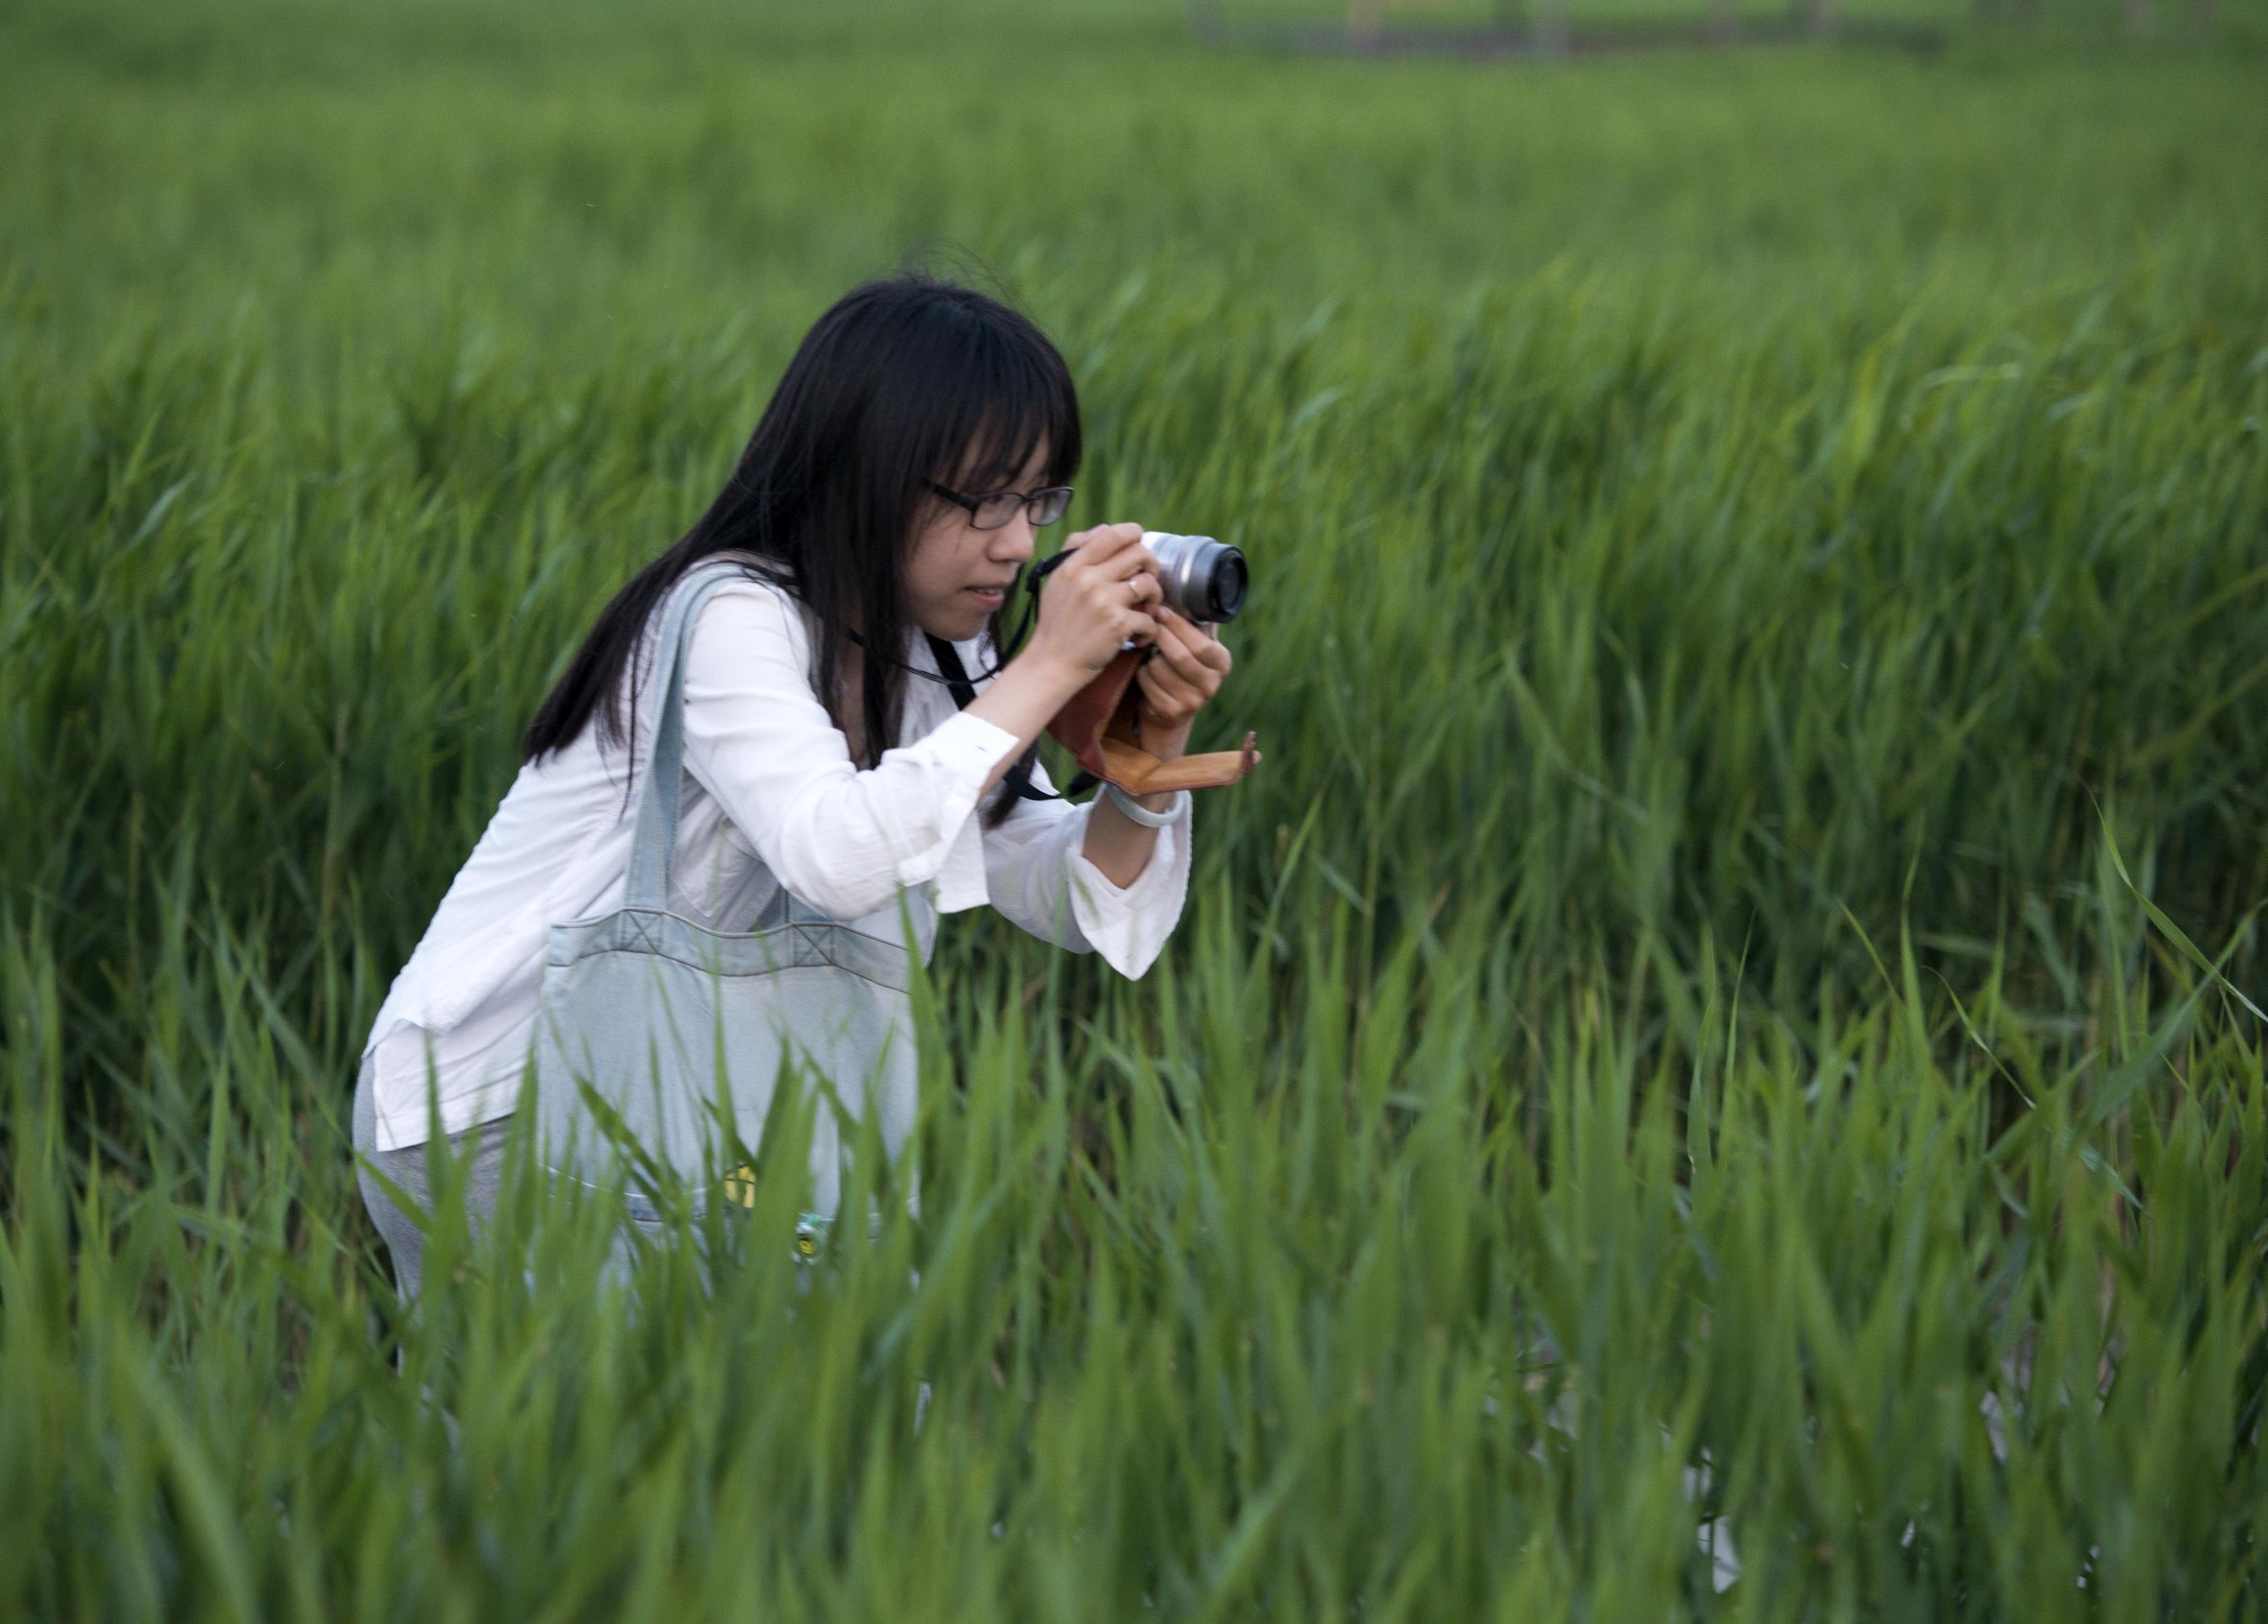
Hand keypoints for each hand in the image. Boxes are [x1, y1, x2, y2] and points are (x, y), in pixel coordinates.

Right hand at [1026, 523, 1163, 679]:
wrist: (1051, 663)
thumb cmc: (1055, 623)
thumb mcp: (1057, 580)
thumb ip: (1076, 550)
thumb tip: (1105, 528)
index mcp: (1074, 565)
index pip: (1113, 534)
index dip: (1134, 535)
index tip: (1138, 547)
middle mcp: (1090, 578)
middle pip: (1140, 553)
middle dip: (1151, 565)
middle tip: (1146, 581)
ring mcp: (1105, 601)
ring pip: (1149, 583)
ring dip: (1154, 597)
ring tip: (1146, 609)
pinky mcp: (1118, 625)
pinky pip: (1150, 618)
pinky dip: (1149, 629)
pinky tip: (1138, 636)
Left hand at [1131, 603, 1233, 758]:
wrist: (1172, 710)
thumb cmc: (1181, 666)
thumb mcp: (1196, 644)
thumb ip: (1197, 623)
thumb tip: (1190, 588)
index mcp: (1222, 662)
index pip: (1200, 643)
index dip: (1177, 625)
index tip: (1160, 610)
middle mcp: (1212, 685)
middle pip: (1180, 656)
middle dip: (1160, 636)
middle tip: (1146, 622)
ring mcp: (1192, 702)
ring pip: (1159, 669)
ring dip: (1148, 657)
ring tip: (1149, 653)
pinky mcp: (1171, 713)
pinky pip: (1148, 684)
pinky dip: (1141, 674)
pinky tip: (1145, 672)